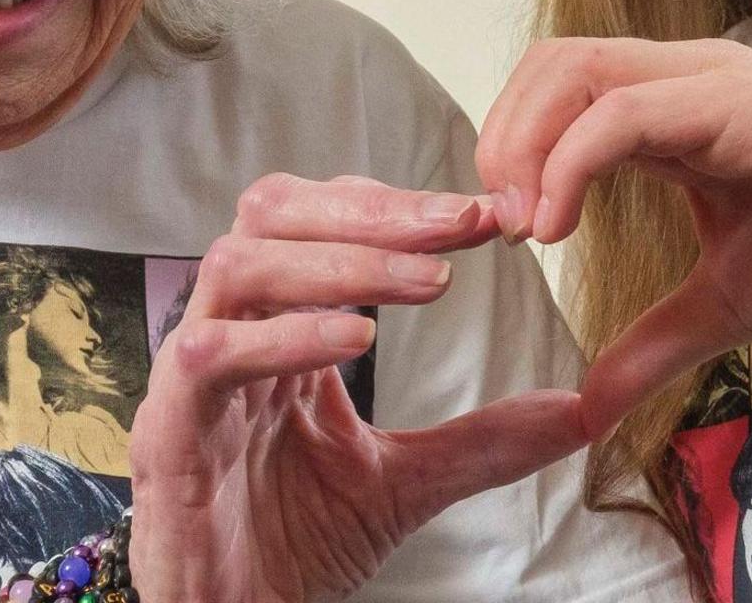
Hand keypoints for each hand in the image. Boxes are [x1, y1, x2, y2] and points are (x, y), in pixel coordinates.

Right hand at [128, 174, 590, 602]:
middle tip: (463, 222)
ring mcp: (194, 374)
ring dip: (341, 261)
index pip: (332, 222)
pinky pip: (209, 355)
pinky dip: (282, 337)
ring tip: (428, 282)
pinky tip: (355, 340)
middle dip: (374, 209)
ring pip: (241, 263)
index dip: (406, 208)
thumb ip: (484, 442)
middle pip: (277, 211)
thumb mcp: (407, 482)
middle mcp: (235, 327)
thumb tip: (583, 412)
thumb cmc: (292, 543)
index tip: (493, 217)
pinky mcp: (167, 428)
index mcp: (283, 324)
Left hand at [474, 38, 751, 435]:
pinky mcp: (742, 103)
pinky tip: (557, 222)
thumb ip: (655, 340)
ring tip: (521, 221)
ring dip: (524, 142)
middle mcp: (690, 78)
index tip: (506, 231)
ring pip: (576, 69)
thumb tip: (588, 403)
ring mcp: (716, 81)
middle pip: (554, 64)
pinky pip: (626, 113)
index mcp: (679, 110)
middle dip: (503, 135)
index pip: (564, 89)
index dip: (515, 147)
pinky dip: (570, 161)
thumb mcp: (728, 305)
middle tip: (495, 221)